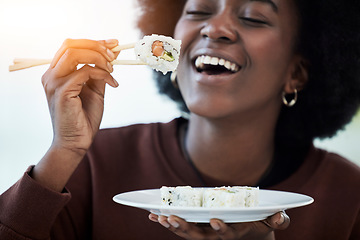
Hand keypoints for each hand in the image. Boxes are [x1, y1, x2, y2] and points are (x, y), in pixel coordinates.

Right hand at [42, 38, 118, 156]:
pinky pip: (85, 72)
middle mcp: (51, 75)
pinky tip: (112, 83)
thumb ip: (99, 72)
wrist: (77, 142)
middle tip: (114, 55)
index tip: (113, 44)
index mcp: (57, 73)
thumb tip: (111, 54)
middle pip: (70, 44)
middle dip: (96, 46)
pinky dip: (102, 74)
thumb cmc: (84, 118)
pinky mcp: (62, 91)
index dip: (93, 42)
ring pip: (75, 54)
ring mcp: (54, 82)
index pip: (71, 46)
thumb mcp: (95, 91)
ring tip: (112, 69)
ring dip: (98, 57)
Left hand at [149, 212, 289, 239]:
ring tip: (158, 217)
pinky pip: (181, 227)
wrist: (251, 233)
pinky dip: (167, 222)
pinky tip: (153, 215)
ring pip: (187, 233)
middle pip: (199, 236)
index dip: (221, 230)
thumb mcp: (272, 222)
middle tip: (172, 219)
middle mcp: (217, 236)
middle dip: (185, 229)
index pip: (227, 234)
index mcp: (235, 232)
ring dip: (172, 226)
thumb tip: (280, 217)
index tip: (215, 221)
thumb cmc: (260, 224)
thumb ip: (279, 220)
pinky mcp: (198, 227)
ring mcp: (205, 233)